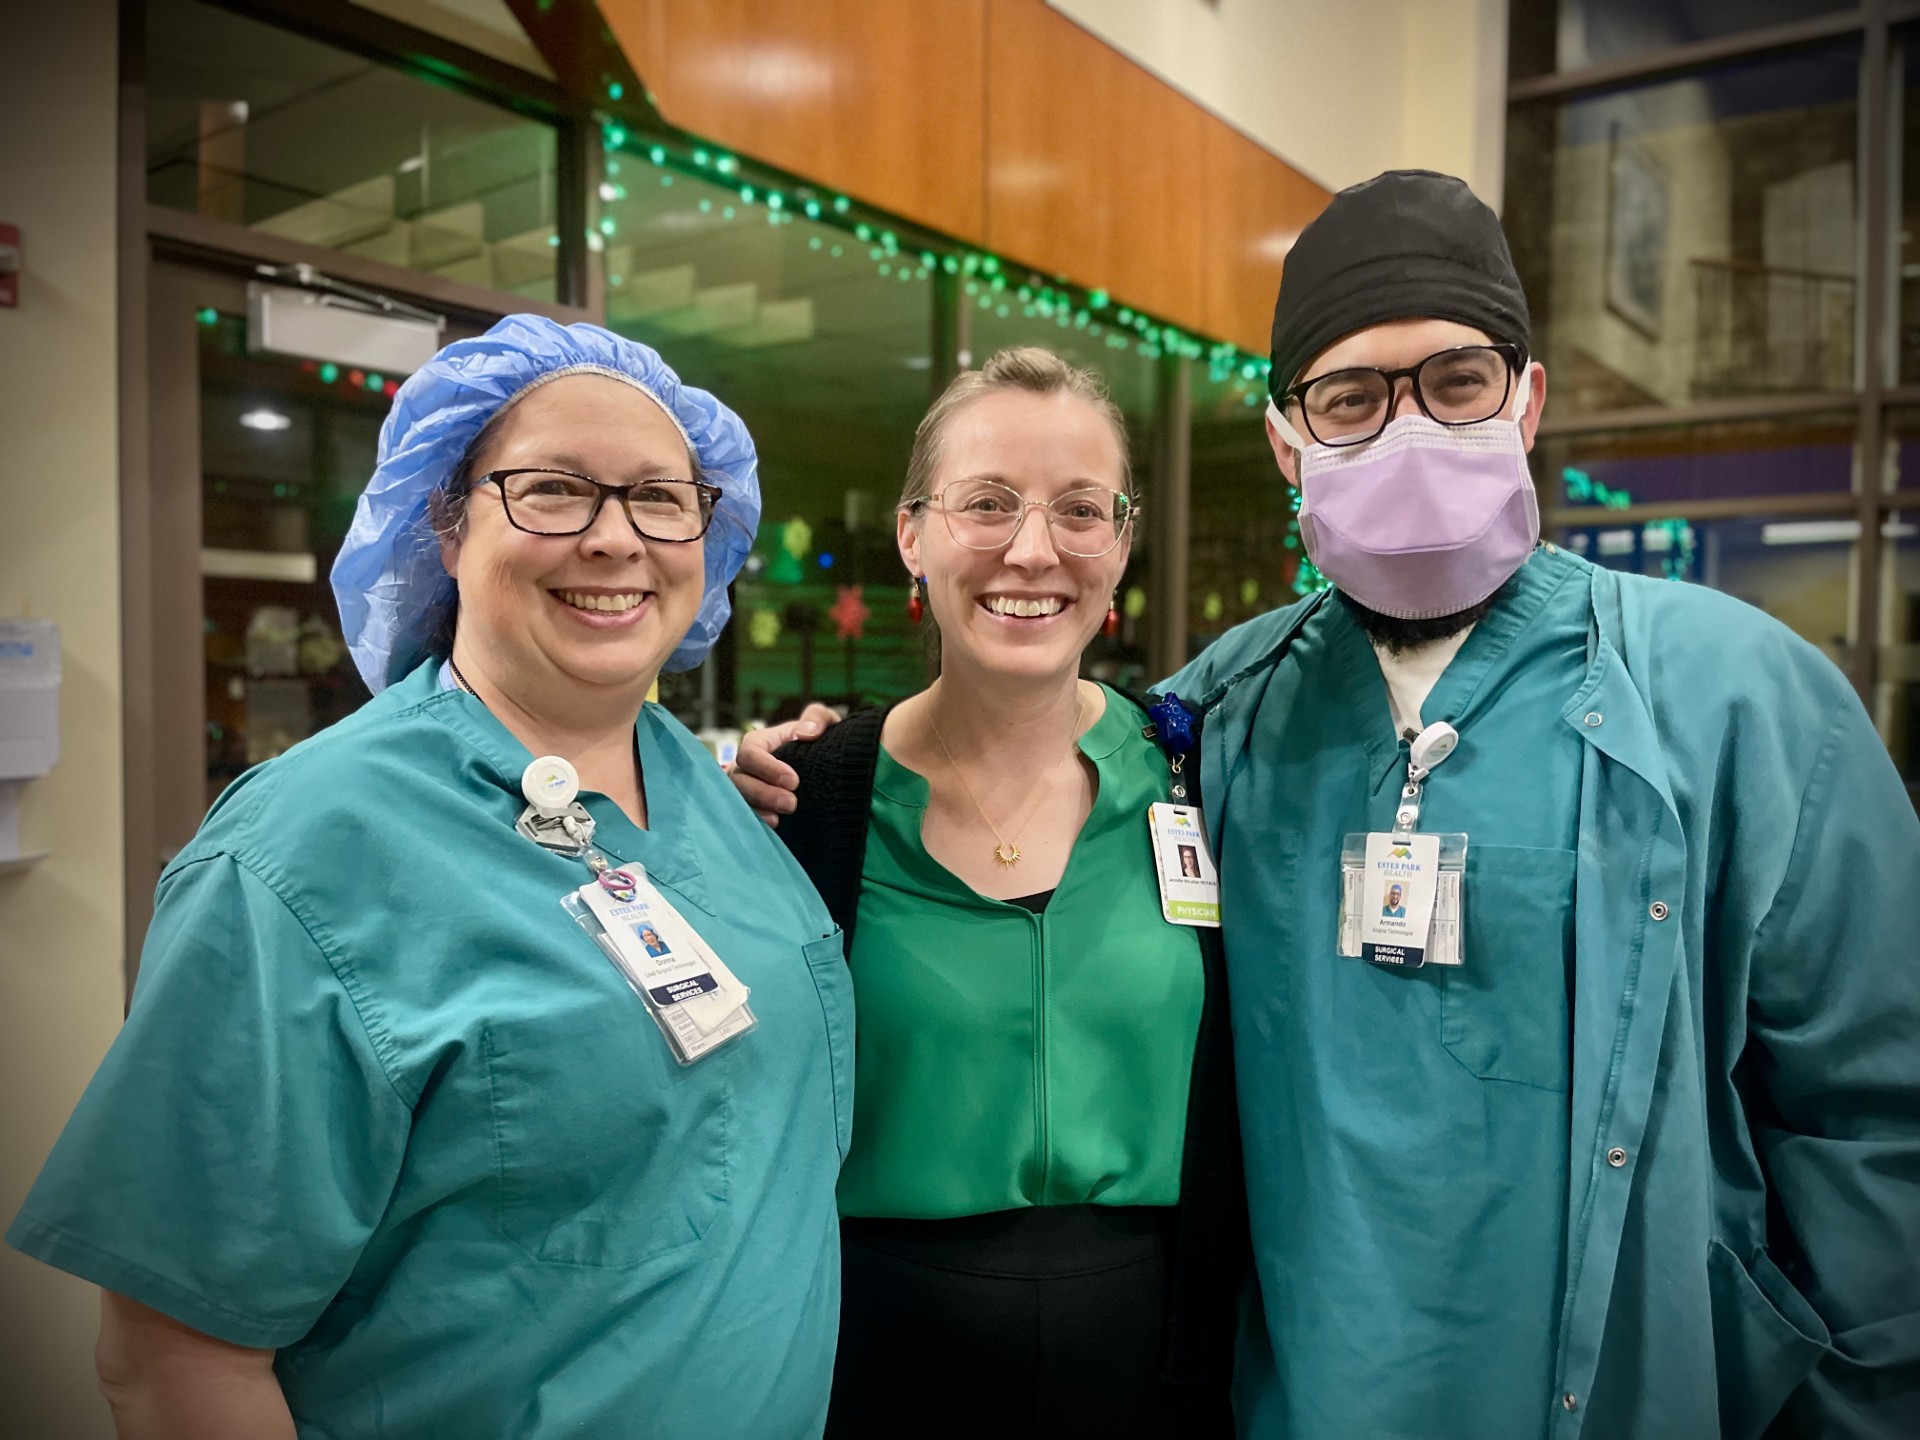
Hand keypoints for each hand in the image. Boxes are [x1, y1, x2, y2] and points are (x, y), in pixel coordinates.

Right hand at [731, 703, 841, 824]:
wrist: (827, 768)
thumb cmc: (819, 740)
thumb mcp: (824, 722)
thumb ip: (817, 717)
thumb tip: (807, 733)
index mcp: (759, 743)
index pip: (750, 753)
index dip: (767, 768)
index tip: (794, 781)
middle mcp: (746, 767)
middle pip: (739, 780)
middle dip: (763, 793)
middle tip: (791, 804)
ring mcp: (747, 789)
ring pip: (739, 799)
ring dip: (758, 810)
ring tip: (779, 819)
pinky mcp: (755, 807)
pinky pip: (746, 816)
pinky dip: (757, 822)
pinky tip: (775, 825)